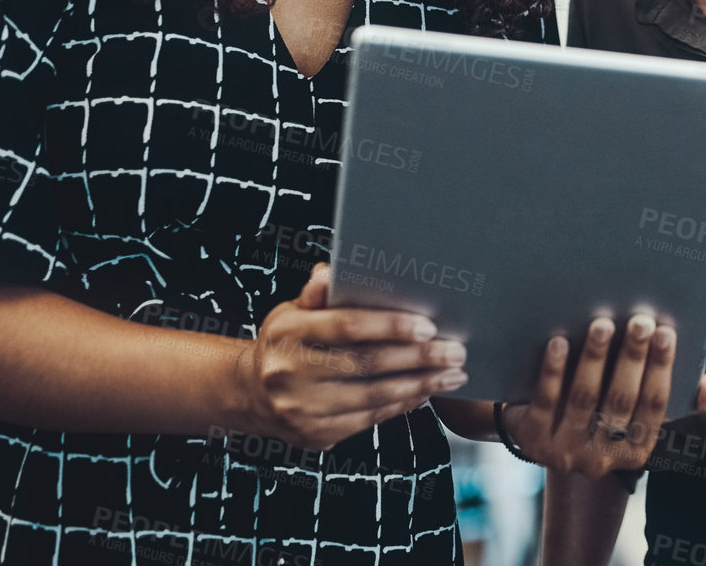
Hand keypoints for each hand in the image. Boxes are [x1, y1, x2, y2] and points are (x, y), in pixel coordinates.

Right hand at [235, 263, 466, 450]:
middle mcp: (291, 372)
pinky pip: (369, 419)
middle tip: (455, 351)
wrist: (250, 394)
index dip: (390, 326)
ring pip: (374, 396)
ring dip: (420, 385)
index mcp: (288, 333)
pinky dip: (402, 405)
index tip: (429, 326)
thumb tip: (329, 271)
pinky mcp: (315, 434)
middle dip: (419, 358)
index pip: (346, 326)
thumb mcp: (292, 311)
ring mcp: (302, 408)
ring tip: (452, 375)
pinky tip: (425, 392)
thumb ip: (318, 294)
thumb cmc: (287, 342)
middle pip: (367, 364)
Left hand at [500, 313, 705, 478]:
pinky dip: (554, 372)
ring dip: (595, 359)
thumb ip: (679, 396)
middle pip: (621, 401)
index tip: (666, 331)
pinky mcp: (534, 441)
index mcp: (636, 450)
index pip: (655, 407)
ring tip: (602, 323)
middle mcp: (603, 457)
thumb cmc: (603, 409)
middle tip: (640, 320)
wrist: (540, 433)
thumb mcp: (639, 409)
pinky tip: (560, 342)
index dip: (662, 369)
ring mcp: (567, 452)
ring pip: (585, 400)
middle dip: (633, 358)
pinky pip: (547, 403)